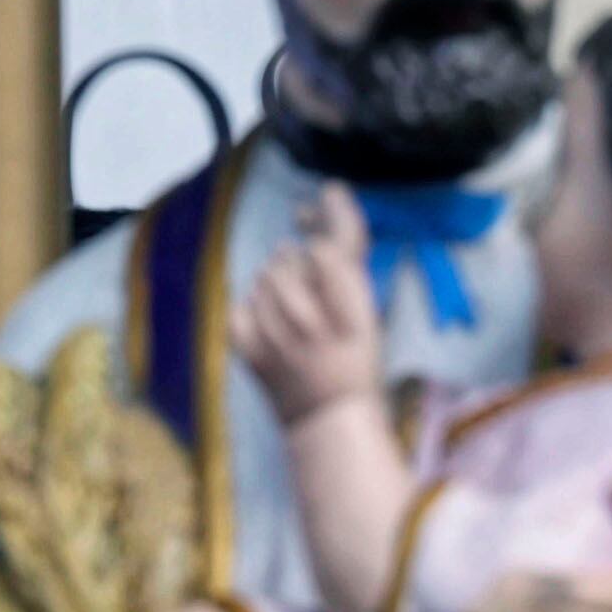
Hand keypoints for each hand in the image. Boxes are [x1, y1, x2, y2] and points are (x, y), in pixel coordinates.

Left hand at [232, 184, 384, 424]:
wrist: (331, 417)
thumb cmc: (358, 363)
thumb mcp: (369, 312)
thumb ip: (345, 268)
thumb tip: (310, 218)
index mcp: (350, 310)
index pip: (328, 249)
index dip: (329, 216)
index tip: (329, 195)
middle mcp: (310, 319)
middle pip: (290, 257)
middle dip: (298, 259)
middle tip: (310, 281)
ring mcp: (274, 335)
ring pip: (262, 277)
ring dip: (276, 281)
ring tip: (294, 307)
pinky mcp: (247, 348)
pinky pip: (241, 305)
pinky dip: (253, 308)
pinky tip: (270, 322)